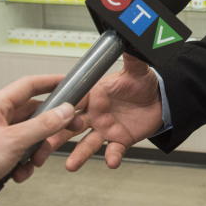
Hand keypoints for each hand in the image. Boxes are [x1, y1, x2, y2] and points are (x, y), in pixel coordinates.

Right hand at [32, 54, 162, 171]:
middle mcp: (95, 114)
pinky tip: (111, 162)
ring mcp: (106, 128)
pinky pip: (114, 150)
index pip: (73, 102)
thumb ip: (130, 58)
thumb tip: (128, 40)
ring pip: (87, 144)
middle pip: (70, 127)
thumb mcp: (136, 70)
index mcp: (94, 96)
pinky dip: (112, 157)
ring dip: (79, 154)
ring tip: (71, 165)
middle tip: (43, 147)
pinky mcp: (119, 140)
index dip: (61, 109)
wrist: (162, 99)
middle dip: (56, 137)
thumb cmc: (143, 83)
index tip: (47, 116)